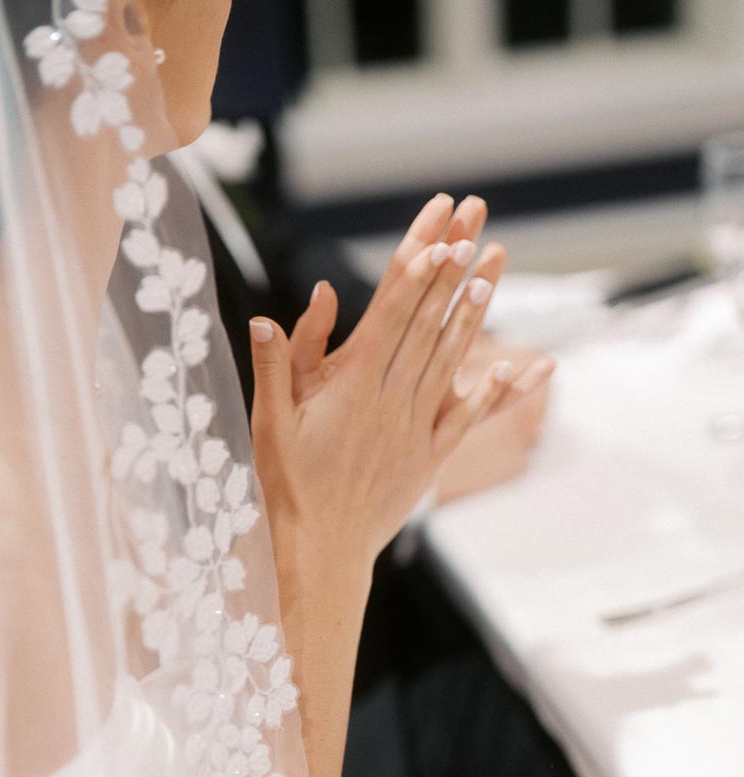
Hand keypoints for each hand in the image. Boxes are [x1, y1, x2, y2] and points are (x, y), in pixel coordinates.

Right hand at [248, 194, 553, 575]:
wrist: (319, 547)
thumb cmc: (287, 483)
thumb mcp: (268, 420)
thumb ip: (276, 364)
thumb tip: (269, 316)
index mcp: (353, 384)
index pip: (391, 313)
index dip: (417, 271)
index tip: (440, 236)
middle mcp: (391, 398)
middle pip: (426, 323)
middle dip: (449, 272)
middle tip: (472, 229)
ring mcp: (414, 427)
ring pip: (449, 359)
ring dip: (471, 314)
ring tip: (490, 273)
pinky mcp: (427, 458)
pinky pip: (463, 418)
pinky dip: (487, 392)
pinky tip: (506, 365)